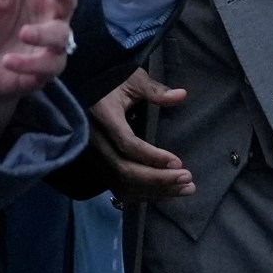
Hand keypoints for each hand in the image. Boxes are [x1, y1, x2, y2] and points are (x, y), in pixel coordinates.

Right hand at [85, 70, 193, 201]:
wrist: (84, 88)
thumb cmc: (111, 80)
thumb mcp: (132, 78)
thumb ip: (155, 90)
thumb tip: (181, 95)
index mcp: (103, 117)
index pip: (126, 145)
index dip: (152, 157)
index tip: (178, 161)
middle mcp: (95, 141)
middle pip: (124, 171)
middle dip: (158, 179)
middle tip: (188, 178)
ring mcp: (95, 156)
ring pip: (122, 183)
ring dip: (155, 191)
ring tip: (185, 188)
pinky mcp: (99, 165)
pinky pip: (118, 187)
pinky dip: (143, 194)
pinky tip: (165, 193)